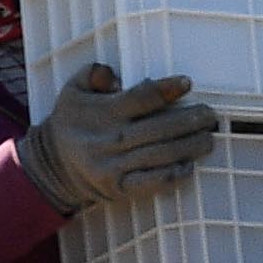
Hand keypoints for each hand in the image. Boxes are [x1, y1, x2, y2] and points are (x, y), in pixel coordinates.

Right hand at [19, 65, 218, 209]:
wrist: (53, 165)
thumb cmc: (72, 121)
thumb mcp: (72, 89)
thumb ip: (93, 74)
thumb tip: (114, 77)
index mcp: (102, 112)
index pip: (141, 98)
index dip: (166, 89)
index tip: (187, 83)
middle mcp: (110, 140)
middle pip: (158, 129)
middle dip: (189, 121)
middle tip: (210, 115)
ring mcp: (114, 167)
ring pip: (159, 155)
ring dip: (189, 147)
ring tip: (208, 138)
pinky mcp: (118, 188)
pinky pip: (149, 183)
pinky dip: (171, 176)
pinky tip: (189, 167)